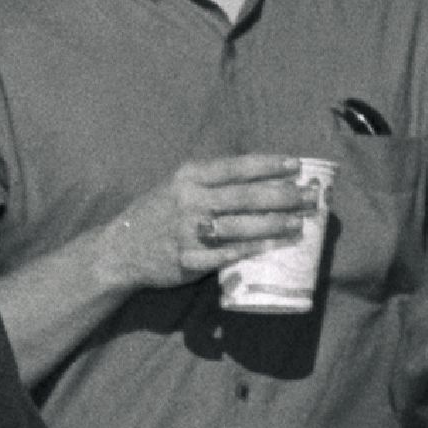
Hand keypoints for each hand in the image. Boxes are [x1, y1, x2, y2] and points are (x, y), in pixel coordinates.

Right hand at [147, 151, 325, 288]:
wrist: (118, 250)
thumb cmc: (156, 214)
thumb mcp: (177, 184)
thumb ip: (211, 178)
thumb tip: (261, 175)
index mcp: (189, 177)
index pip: (237, 167)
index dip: (269, 166)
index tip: (297, 166)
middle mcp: (189, 201)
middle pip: (245, 197)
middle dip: (282, 196)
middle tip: (310, 197)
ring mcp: (188, 233)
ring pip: (240, 226)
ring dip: (275, 224)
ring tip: (301, 222)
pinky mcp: (187, 261)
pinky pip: (226, 256)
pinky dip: (253, 250)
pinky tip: (274, 247)